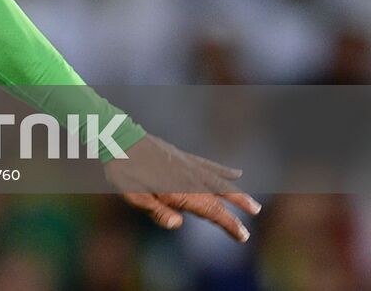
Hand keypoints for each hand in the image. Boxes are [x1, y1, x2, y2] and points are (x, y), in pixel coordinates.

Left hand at [103, 134, 260, 241]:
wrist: (119, 137)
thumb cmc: (123, 170)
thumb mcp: (134, 195)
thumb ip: (156, 211)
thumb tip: (177, 224)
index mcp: (180, 190)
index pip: (212, 211)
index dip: (229, 224)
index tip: (243, 235)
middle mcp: (189, 177)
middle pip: (220, 197)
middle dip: (238, 209)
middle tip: (255, 218)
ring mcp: (188, 164)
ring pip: (219, 181)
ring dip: (236, 193)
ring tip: (253, 204)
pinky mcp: (182, 155)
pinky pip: (208, 165)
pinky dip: (223, 171)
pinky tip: (236, 173)